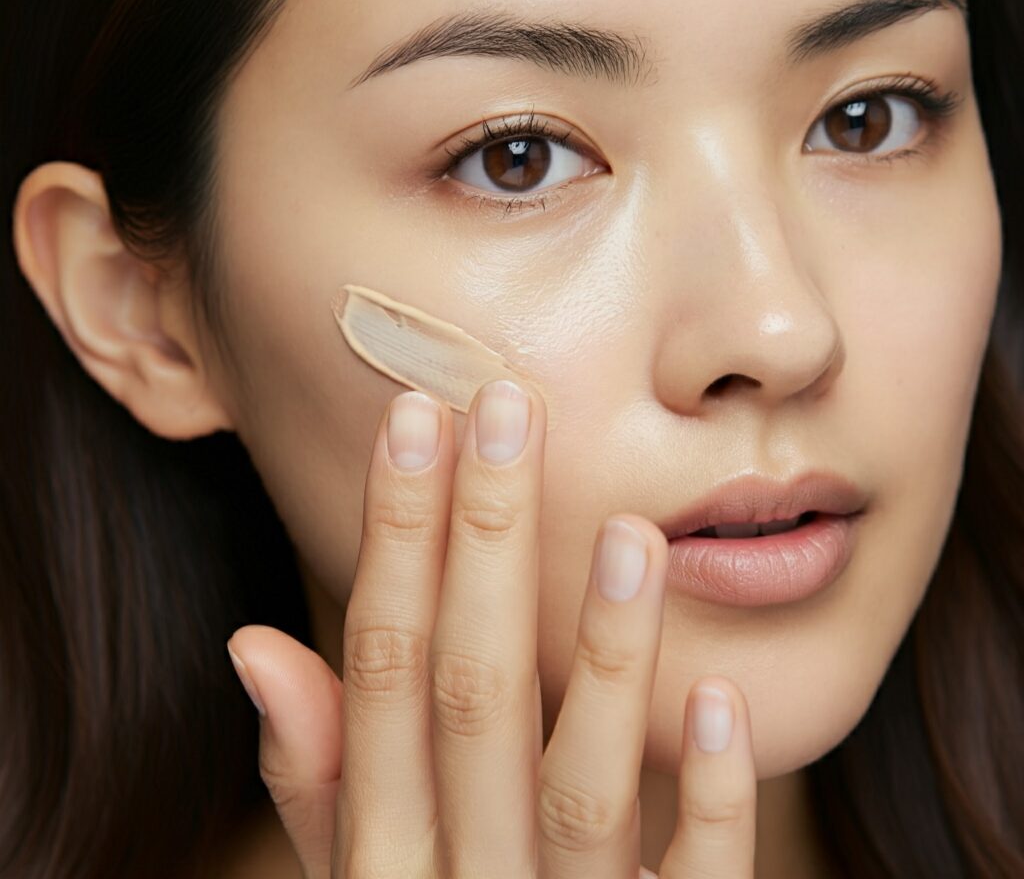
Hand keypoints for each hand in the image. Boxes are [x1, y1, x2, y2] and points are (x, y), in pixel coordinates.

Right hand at [227, 380, 756, 876]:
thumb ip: (319, 778)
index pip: (380, 664)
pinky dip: (701, 801)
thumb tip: (255, 642)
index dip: (393, 536)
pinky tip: (715, 696)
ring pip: (579, 784)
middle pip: (471, 692)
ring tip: (625, 530)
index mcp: (385, 854)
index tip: (416, 420)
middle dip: (483, 543)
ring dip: (601, 655)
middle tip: (508, 410)